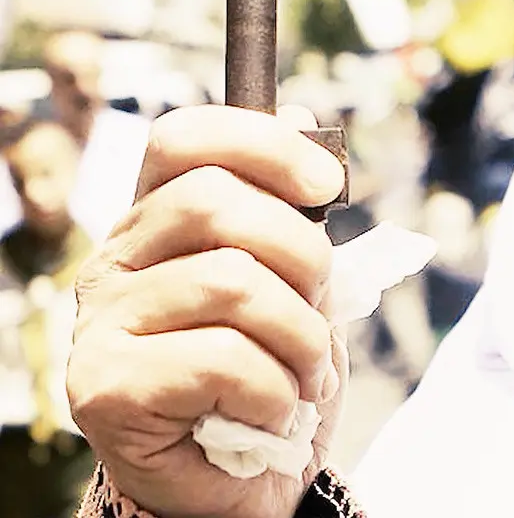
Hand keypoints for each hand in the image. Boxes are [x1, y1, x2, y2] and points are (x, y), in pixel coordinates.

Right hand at [67, 105, 347, 517]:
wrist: (247, 485)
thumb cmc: (271, 376)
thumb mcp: (298, 286)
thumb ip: (292, 210)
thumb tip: (304, 115)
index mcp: (158, 223)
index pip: (184, 138)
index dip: (263, 143)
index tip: (328, 183)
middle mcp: (116, 261)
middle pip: (215, 203)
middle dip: (301, 254)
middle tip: (321, 304)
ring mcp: (103, 324)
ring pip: (233, 283)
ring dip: (301, 336)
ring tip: (306, 374)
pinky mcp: (105, 387)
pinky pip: (221, 358)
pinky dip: (275, 388)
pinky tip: (273, 411)